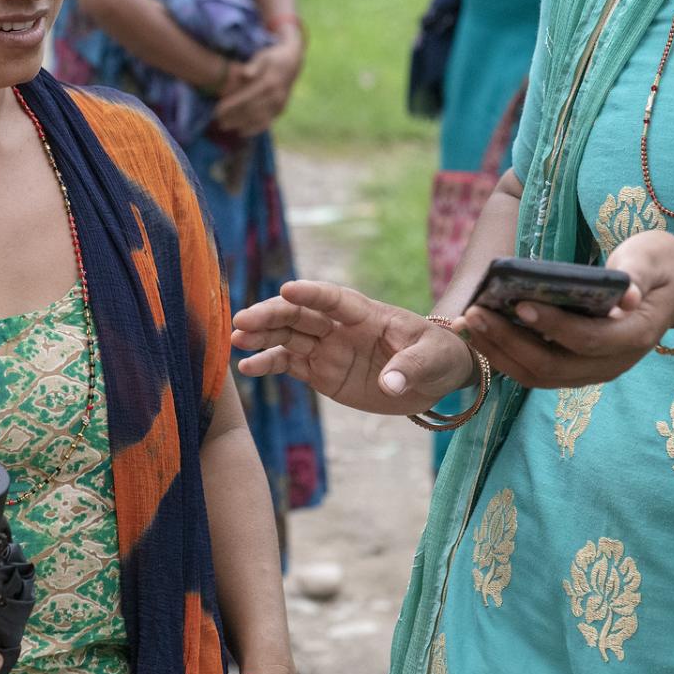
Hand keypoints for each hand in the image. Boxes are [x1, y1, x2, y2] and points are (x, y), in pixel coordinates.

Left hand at [213, 39, 301, 136]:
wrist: (292, 62)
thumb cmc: (273, 57)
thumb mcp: (264, 56)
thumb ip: (254, 66)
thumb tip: (245, 74)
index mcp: (269, 83)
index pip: (246, 98)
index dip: (231, 106)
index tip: (216, 111)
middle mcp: (276, 97)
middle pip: (250, 111)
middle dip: (233, 117)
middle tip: (217, 121)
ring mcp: (280, 105)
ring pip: (257, 119)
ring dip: (240, 124)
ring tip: (225, 127)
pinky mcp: (281, 110)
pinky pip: (267, 123)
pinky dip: (254, 129)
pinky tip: (241, 132)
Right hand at [233, 280, 477, 415]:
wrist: (436, 379)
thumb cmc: (438, 356)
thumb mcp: (433, 358)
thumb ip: (411, 368)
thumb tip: (392, 384)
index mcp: (367, 314)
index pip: (334, 299)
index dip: (311, 292)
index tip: (286, 288)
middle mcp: (341, 328)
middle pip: (300, 315)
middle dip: (271, 315)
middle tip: (242, 321)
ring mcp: (329, 349)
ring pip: (288, 337)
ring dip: (261, 336)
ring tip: (235, 340)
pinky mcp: (322, 373)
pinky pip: (290, 366)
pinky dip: (268, 364)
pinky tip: (246, 367)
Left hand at [460, 231, 673, 388]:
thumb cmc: (660, 265)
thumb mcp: (653, 258)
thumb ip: (638, 275)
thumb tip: (626, 296)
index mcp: (633, 336)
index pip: (586, 339)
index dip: (551, 326)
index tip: (517, 304)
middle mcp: (612, 364)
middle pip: (552, 366)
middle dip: (508, 341)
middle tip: (474, 312)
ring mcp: (593, 372)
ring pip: (538, 376)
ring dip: (499, 352)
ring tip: (468, 323)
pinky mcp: (577, 370)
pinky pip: (536, 371)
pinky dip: (505, 355)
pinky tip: (481, 332)